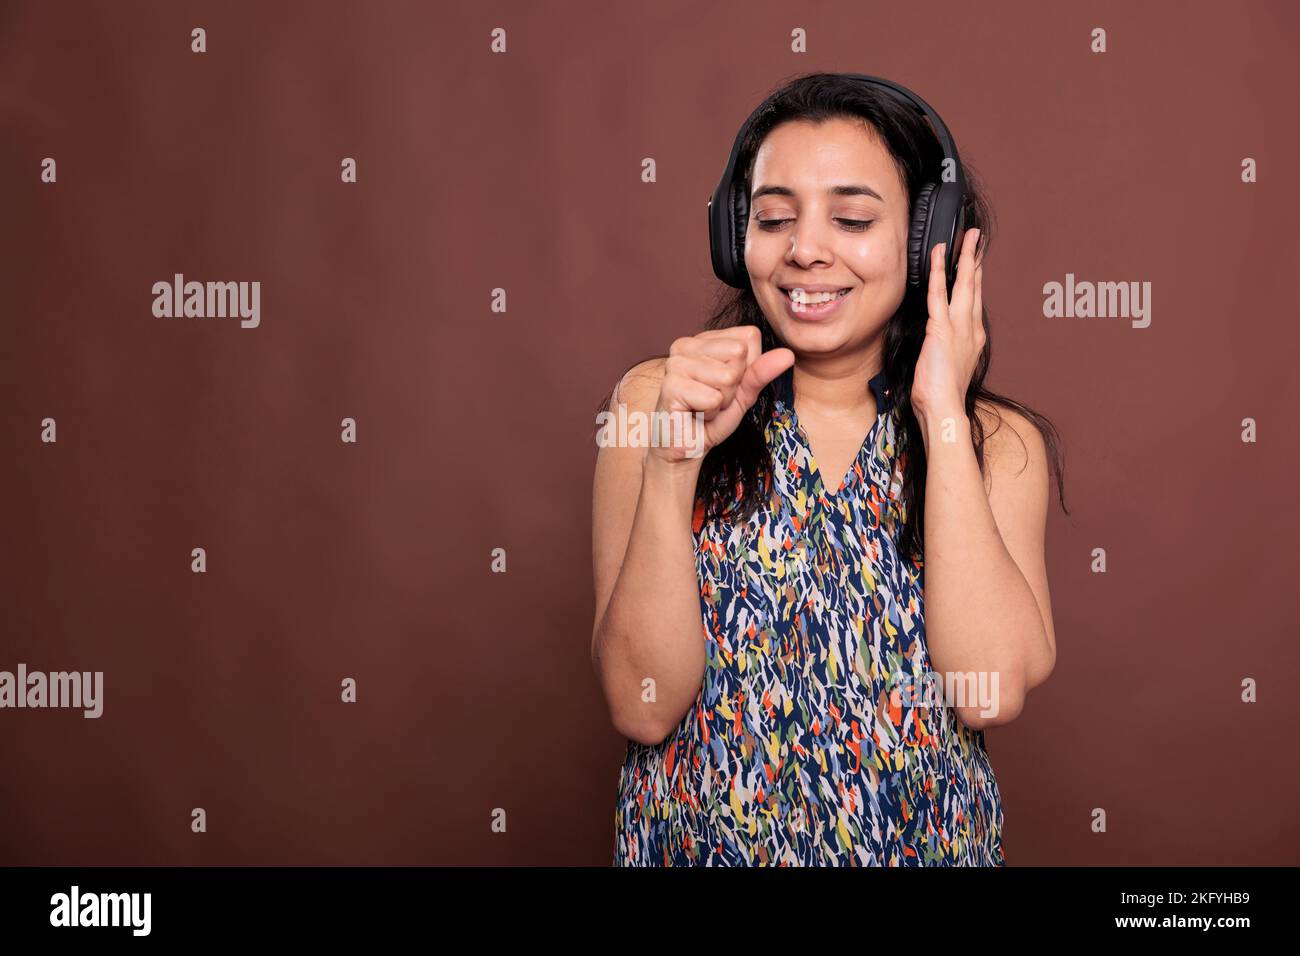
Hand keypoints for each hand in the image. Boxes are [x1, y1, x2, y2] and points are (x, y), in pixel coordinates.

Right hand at [650, 326, 794, 463]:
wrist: (687, 446)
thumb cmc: (712, 416)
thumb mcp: (745, 392)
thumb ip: (763, 371)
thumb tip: (787, 354)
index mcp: (704, 339)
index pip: (749, 337)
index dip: (747, 368)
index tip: (726, 385)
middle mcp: (686, 344)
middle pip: (739, 353)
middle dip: (734, 385)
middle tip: (714, 399)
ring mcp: (675, 363)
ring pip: (727, 377)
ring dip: (721, 401)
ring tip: (704, 406)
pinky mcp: (670, 385)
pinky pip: (713, 398)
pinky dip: (710, 413)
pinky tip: (694, 413)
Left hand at [912, 227, 984, 420]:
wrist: (945, 409)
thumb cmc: (942, 396)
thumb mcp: (947, 368)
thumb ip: (945, 350)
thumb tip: (937, 344)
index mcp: (973, 338)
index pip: (974, 301)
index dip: (974, 279)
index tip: (975, 263)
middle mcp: (971, 329)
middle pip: (974, 287)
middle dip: (975, 260)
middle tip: (976, 238)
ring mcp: (959, 327)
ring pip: (963, 284)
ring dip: (964, 257)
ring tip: (966, 237)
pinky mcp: (942, 329)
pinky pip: (938, 293)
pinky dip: (938, 271)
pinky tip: (938, 254)